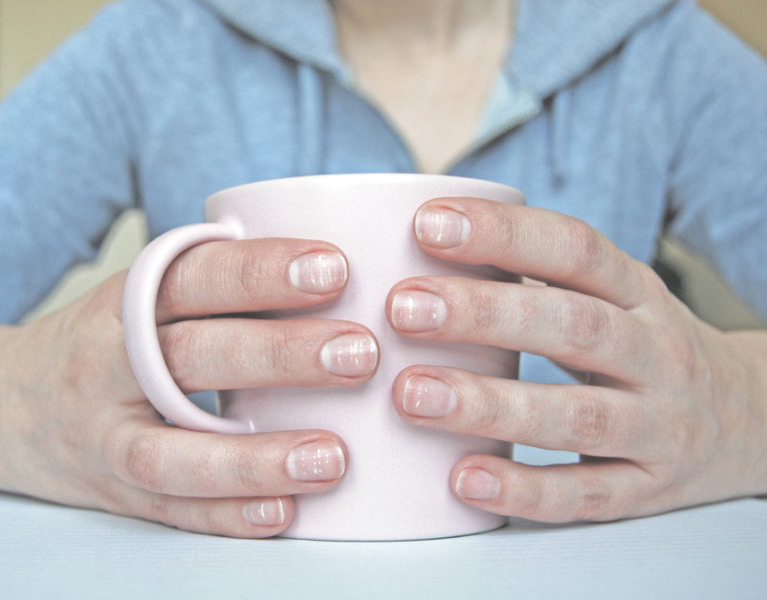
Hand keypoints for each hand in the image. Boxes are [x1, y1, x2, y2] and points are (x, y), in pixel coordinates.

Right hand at [0, 238, 378, 537]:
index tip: (335, 268)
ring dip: (254, 458)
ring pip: (173, 453)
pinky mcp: (112, 493)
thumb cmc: (102, 343)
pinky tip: (283, 513)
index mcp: (124, 303)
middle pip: (191, 357)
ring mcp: (104, 436)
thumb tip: (338, 271)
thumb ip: (212, 288)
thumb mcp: (138, 299)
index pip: (194, 277)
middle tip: (359, 352)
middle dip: (277, 354)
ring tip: (332, 457)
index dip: (261, 271)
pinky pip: (169, 511)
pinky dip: (225, 516)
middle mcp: (107, 365)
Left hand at [388, 197, 766, 521]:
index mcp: (638, 294)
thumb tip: (420, 253)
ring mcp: (659, 426)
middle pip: (573, 326)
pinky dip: (525, 489)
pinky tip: (465, 478)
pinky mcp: (648, 489)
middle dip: (484, 315)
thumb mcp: (613, 300)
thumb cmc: (642, 348)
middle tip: (403, 308)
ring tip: (412, 394)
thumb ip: (537, 282)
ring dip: (491, 406)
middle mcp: (656, 353)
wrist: (750, 419)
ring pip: (578, 416)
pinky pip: (586, 494)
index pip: (575, 249)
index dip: (503, 233)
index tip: (427, 225)